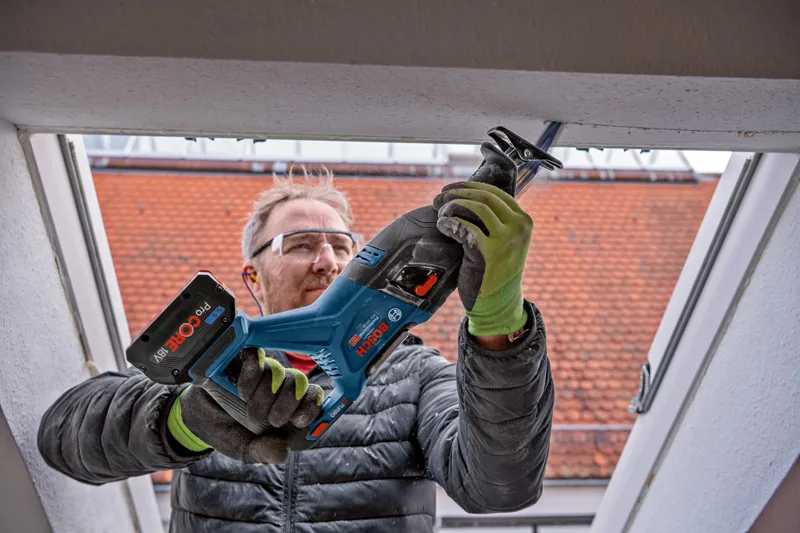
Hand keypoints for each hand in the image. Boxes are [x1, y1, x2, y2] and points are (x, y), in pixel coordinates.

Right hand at [167, 348, 323, 463]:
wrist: (197, 421)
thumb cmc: (230, 434)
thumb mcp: (247, 451)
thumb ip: (264, 453)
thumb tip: (282, 452)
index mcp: (289, 410)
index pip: (313, 397)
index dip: (310, 406)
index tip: (298, 420)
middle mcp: (279, 388)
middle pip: (298, 381)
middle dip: (284, 405)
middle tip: (266, 420)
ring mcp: (262, 373)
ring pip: (278, 370)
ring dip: (263, 394)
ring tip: (246, 406)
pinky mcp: (241, 362)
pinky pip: (255, 356)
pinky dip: (250, 374)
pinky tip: (241, 390)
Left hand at [433, 143, 531, 337]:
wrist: (497, 303)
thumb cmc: (495, 271)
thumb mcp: (503, 241)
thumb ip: (494, 221)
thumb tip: (466, 196)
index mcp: (523, 221)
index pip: (495, 192)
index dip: (469, 187)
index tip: (450, 189)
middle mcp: (518, 227)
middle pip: (484, 197)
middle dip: (457, 193)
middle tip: (438, 199)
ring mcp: (505, 240)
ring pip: (475, 208)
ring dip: (452, 206)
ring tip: (439, 213)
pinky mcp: (488, 253)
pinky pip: (465, 227)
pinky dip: (450, 222)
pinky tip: (442, 225)